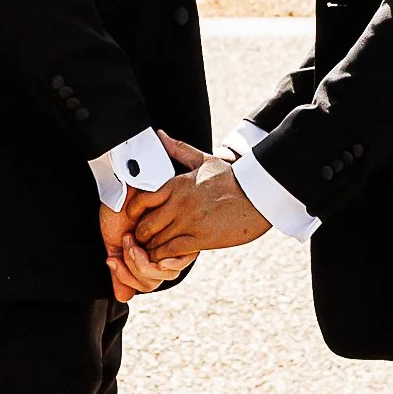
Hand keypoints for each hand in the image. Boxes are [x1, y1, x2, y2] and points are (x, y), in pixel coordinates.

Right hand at [99, 195, 181, 303]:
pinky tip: (136, 245)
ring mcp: (174, 243)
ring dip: (137, 263)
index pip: (149, 282)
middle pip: (155, 281)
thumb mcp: (114, 243)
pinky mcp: (180, 233)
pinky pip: (170, 262)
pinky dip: (149, 260)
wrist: (120, 183)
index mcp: (153, 252)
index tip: (111, 260)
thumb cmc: (118, 207)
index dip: (128, 278)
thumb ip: (121, 271)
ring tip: (128, 241)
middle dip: (131, 271)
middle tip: (119, 251)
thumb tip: (124, 299)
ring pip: (162, 275)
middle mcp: (165, 250)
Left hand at [129, 157, 270, 261]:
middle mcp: (180, 203)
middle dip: (140, 236)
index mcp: (177, 184)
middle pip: (145, 225)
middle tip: (141, 240)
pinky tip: (164, 258)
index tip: (135, 219)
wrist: (260, 194)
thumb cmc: (232, 178)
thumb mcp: (204, 160)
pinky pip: (171, 253)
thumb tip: (159, 135)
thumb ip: (178, 149)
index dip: (133, 213)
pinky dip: (163, 258)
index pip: (140, 200)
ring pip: (156, 242)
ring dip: (150, 249)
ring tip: (151, 251)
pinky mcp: (201, 239)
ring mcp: (190, 222)